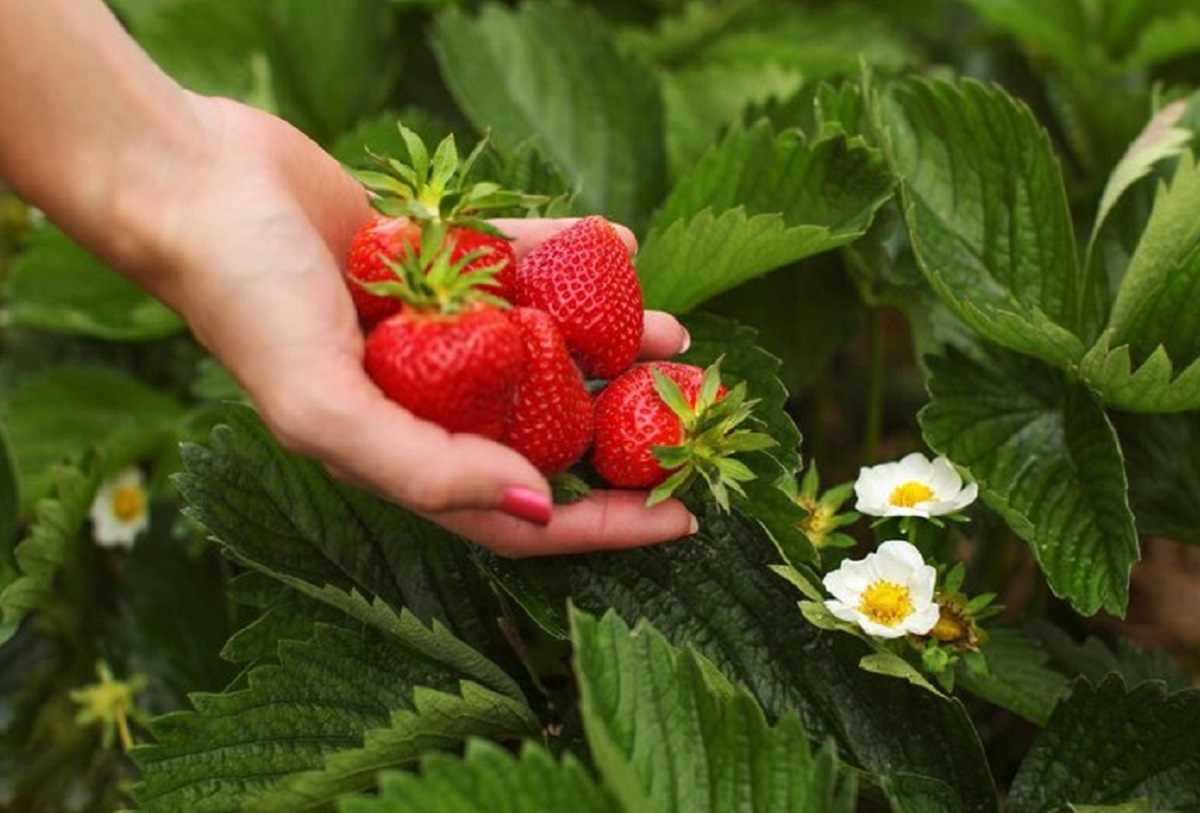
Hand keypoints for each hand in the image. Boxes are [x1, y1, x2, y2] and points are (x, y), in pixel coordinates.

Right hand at [142, 96, 695, 556]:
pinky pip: (519, 265)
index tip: (683, 519)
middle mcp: (425, 397)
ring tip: (676, 337)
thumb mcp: (326, 406)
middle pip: (546, 433)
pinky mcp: (436, 259)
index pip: (519, 512)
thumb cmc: (246, 300)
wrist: (195, 181)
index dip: (602, 525)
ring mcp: (434, 327)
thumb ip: (426, 469)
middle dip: (624, 434)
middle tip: (695, 417)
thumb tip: (537, 505)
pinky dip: (570, 258)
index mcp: (401, 450)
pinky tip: (622, 248)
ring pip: (544, 350)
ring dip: (614, 345)